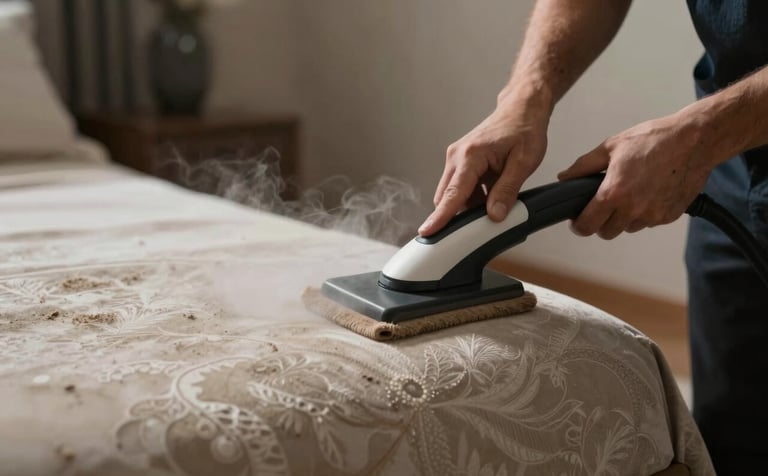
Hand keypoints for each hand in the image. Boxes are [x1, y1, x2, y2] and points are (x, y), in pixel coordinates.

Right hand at [418, 95, 550, 235]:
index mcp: (470, 156)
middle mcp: (457, 156)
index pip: (452, 194)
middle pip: (446, 197)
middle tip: (481, 227)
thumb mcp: (524, 162)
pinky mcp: (460, 162)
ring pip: (453, 194)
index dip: (440, 216)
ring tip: (497, 199)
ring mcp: (456, 159)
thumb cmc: (524, 129)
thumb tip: (495, 215)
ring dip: (470, 205)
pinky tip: (492, 191)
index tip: (427, 231)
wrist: (521, 109)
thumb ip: (507, 190)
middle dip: (459, 215)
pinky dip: (473, 197)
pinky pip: (460, 187)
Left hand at [558, 112, 717, 238]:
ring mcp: (653, 215)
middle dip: (600, 223)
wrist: (695, 140)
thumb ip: (583, 166)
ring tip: (629, 193)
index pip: (587, 226)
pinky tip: (648, 192)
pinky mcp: (669, 216)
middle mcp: (633, 209)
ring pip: (628, 228)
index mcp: (614, 193)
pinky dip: (644, 213)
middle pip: (606, 233)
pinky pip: (649, 222)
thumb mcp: (611, 146)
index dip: (579, 225)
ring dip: (623, 218)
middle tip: (602, 206)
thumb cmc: (653, 139)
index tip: (578, 221)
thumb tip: (564, 177)